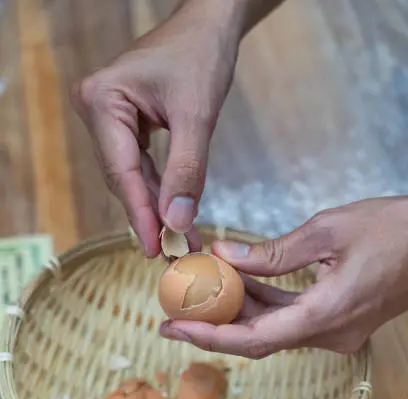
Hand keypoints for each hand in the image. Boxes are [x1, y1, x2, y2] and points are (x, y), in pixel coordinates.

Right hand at [71, 0, 244, 256]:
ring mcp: (109, 118)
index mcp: (102, 101)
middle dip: (151, 216)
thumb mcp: (197, 116)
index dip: (140, 213)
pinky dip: (160, 191)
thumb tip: (178, 222)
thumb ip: (186, 170)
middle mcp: (97, 110)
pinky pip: (141, 166)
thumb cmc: (201, 56)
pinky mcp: (125, 125)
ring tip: (181, 241)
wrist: (209, 26)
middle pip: (122, 178)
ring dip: (157, 209)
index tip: (157, 247)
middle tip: (175, 251)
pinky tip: (175, 215)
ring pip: (132, 177)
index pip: (120, 170)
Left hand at [160, 197, 407, 356]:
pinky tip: (236, 283)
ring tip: (197, 292)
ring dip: (236, 312)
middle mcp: (329, 334)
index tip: (172, 328)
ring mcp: (335, 330)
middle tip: (170, 313)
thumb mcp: (328, 230)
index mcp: (326, 315)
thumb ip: (272, 251)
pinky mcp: (337, 320)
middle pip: (257, 339)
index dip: (209, 336)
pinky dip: (261, 303)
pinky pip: (289, 317)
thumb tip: (224, 256)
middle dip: (212, 326)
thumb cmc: (394, 231)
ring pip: (272, 328)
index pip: (254, 338)